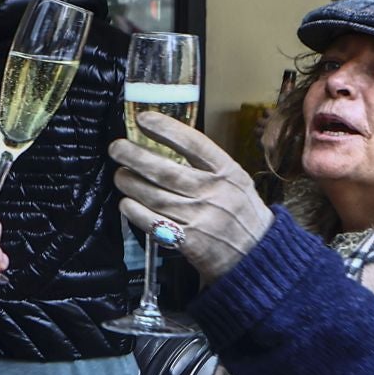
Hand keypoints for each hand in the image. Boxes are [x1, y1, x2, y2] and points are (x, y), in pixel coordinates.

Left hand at [110, 112, 274, 284]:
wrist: (256, 255)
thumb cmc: (240, 212)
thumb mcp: (235, 181)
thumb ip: (207, 164)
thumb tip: (166, 143)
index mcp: (228, 172)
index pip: (194, 144)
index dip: (166, 129)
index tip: (143, 119)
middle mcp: (214, 193)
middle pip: (166, 171)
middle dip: (135, 157)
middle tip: (116, 148)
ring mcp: (201, 218)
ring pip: (155, 196)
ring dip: (130, 183)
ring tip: (120, 175)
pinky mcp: (189, 241)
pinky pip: (153, 223)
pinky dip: (134, 211)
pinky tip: (126, 202)